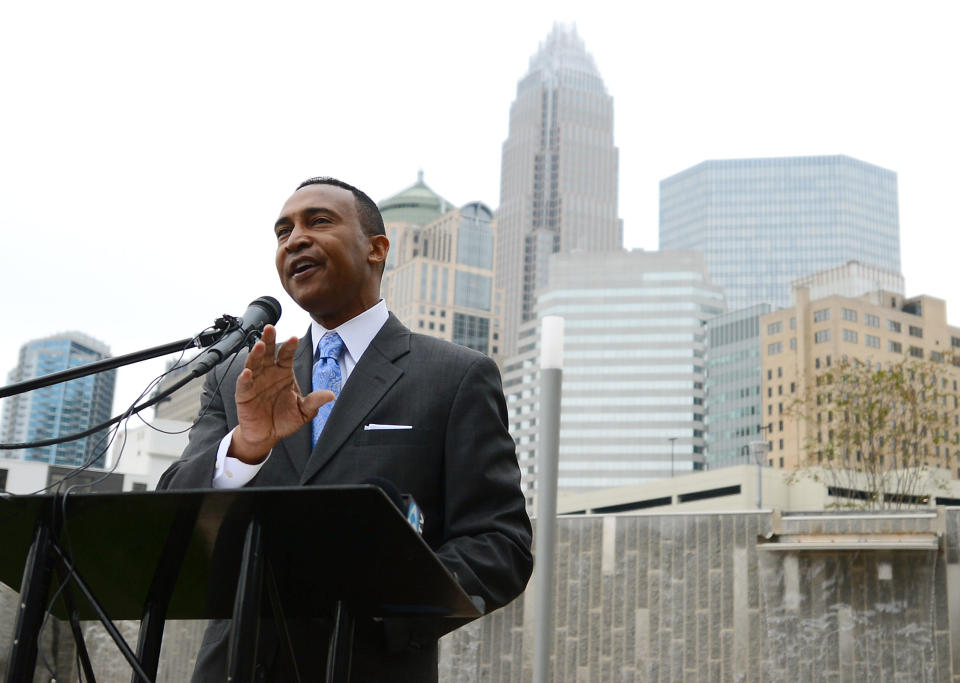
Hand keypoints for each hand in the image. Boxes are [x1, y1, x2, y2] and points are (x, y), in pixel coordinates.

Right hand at [228, 324, 333, 463]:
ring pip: (254, 363)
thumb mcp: (304, 411)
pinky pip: (244, 384)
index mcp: (284, 372)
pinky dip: (244, 378)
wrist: (268, 434)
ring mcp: (255, 382)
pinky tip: (247, 372)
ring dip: (256, 354)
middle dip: (269, 339)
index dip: (290, 347)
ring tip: (260, 346)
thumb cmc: (285, 419)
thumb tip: (331, 395)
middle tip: (270, 328)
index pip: (286, 355)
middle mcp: (268, 373)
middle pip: (268, 352)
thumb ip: (314, 402)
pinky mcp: (244, 394)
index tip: (295, 338)